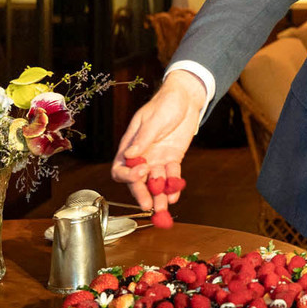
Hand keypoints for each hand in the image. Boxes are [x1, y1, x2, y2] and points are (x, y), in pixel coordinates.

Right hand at [111, 70, 205, 210]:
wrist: (185, 99)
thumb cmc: (164, 104)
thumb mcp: (152, 119)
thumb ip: (143, 138)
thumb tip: (130, 154)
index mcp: (131, 146)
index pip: (121, 167)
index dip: (128, 175)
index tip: (142, 173)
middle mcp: (142, 156)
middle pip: (138, 181)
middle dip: (143, 194)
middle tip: (150, 206)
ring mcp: (158, 159)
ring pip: (155, 182)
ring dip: (159, 196)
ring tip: (164, 208)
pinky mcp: (173, 159)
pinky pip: (171, 176)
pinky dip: (173, 185)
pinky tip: (175, 194)